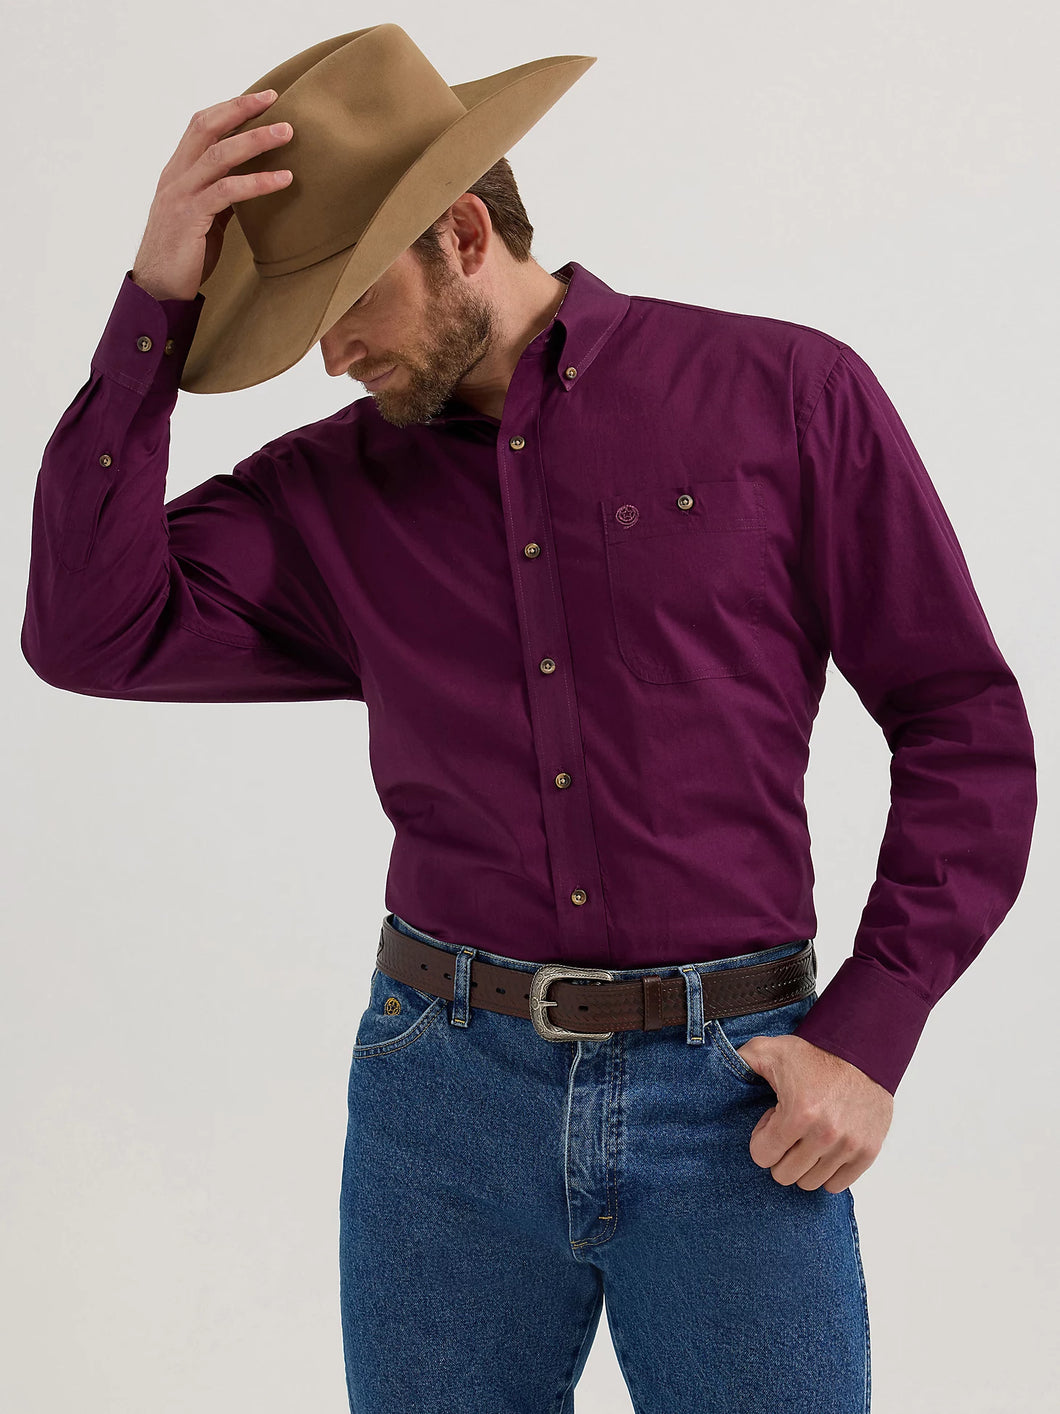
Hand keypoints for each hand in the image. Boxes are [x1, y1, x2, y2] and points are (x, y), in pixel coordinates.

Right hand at [131, 89, 295, 301]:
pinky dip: (258, 182)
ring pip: (218, 155)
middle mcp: (176, 177)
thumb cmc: (183, 256)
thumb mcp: (205, 219)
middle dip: (241, 109)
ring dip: (255, 140)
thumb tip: (249, 183)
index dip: (229, 108)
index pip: (200, 126)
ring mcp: (181, 195)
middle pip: (206, 127)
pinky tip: (283, 179)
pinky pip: (227, 192)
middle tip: (275, 99)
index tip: (260, 98)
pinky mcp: (190, 217)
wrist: (157, 290)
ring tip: (286, 133)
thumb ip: (221, 197)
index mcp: (177, 173)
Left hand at [735, 1033, 893, 1192]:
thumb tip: (716, 1070)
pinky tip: (824, 1148)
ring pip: (810, 1183)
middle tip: (789, 1130)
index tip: (772, 1121)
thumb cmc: (814, 1053)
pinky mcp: (868, 1152)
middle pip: (785, 1175)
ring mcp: (849, 1146)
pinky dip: (827, 1171)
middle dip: (780, 1154)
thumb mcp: (769, 1050)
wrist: (862, 1049)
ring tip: (807, 1136)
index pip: (762, 1157)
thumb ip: (740, 1061)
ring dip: (803, 1164)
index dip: (762, 1138)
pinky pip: (837, 1185)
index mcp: (798, 1114)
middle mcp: (825, 1135)